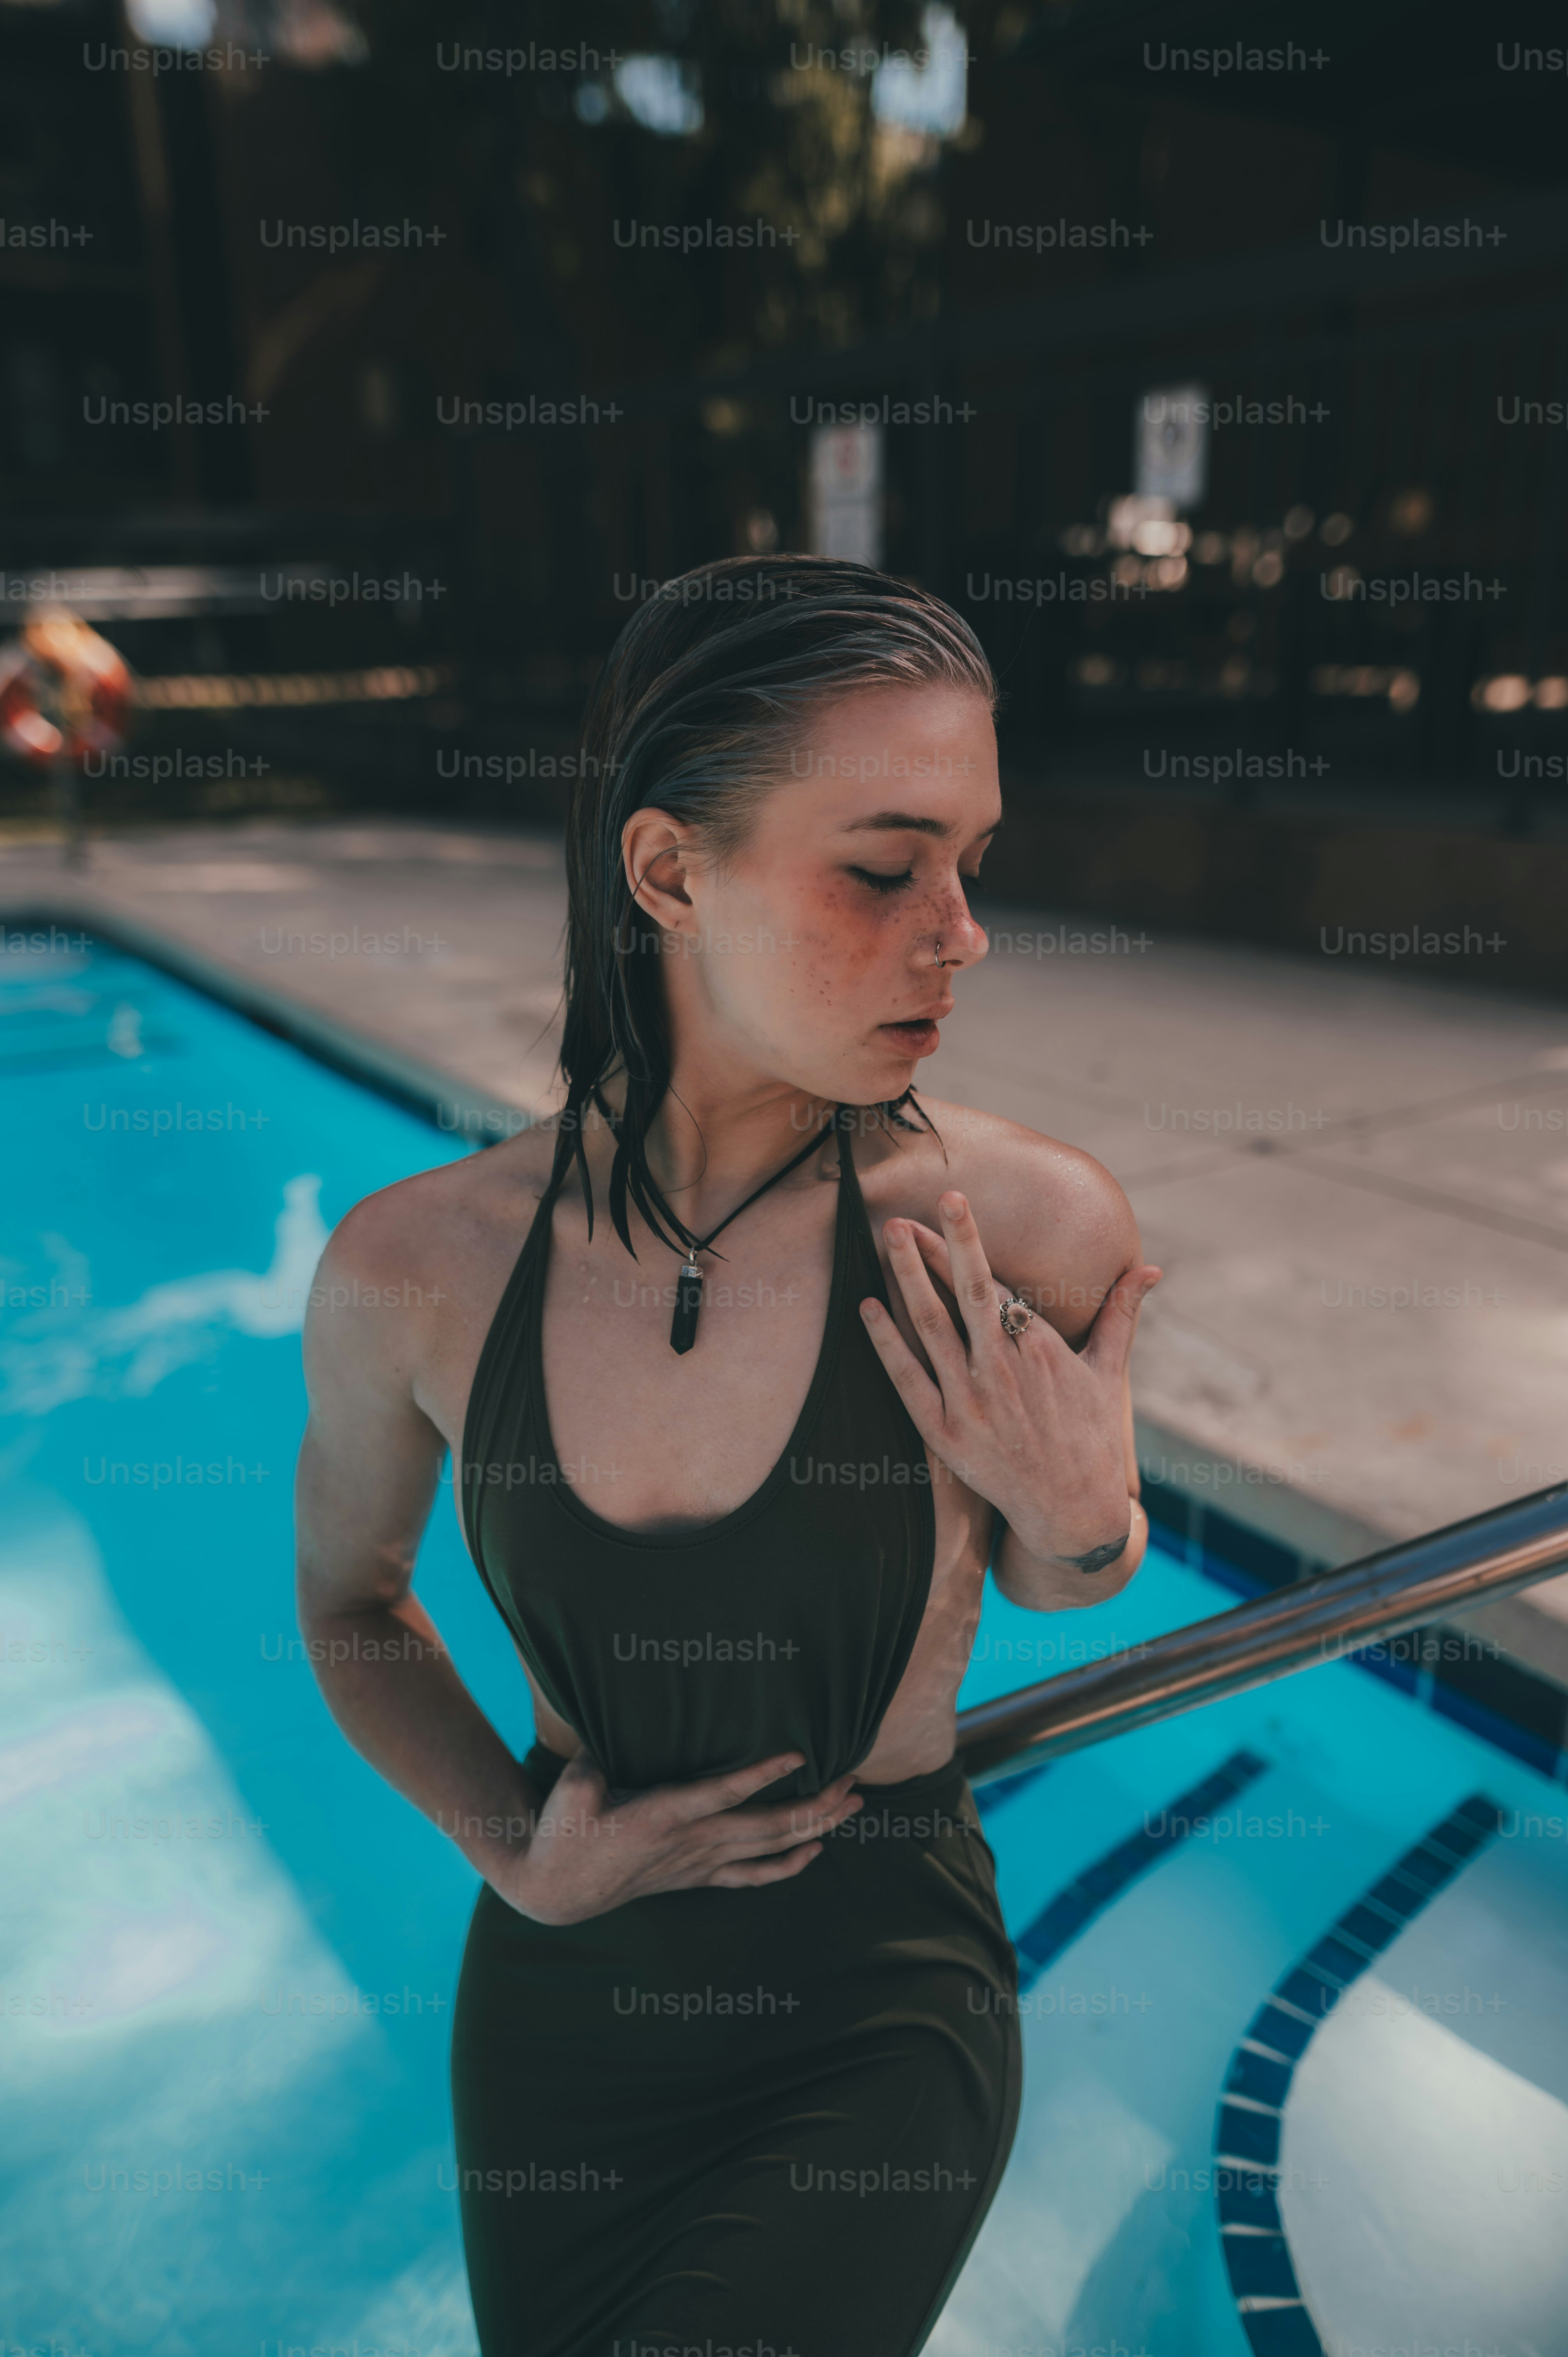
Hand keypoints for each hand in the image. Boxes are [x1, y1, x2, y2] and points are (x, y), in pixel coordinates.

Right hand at [493, 1749, 864, 1925]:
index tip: (799, 1756)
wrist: (560, 1889)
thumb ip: (597, 1758)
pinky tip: (816, 1851)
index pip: (723, 1793)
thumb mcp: (574, 1786)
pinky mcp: (699, 1876)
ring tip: (852, 1805)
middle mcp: (691, 1842)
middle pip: (767, 1826)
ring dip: (815, 1828)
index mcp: (663, 1814)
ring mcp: (700, 1864)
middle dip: (815, 1805)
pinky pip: (754, 1876)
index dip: (762, 1775)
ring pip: (770, 1849)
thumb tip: (611, 1727)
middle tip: (853, 1780)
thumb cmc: (565, 1831)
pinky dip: (789, 1865)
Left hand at [859, 1191, 1159, 1568]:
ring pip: (929, 1325)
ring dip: (905, 1278)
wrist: (1072, 1511)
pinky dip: (885, 1340)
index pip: (995, 1282)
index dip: (968, 1241)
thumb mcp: (1110, 1372)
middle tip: (907, 1210)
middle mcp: (1002, 1371)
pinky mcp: (944, 1434)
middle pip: (961, 1292)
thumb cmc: (1093, 1436)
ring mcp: (969, 1402)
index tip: (950, 1203)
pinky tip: (867, 1308)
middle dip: (935, 1246)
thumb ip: (1122, 1314)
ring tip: (888, 1239)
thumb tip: (1153, 1270)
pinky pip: (906, 1377)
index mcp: (1040, 1350)